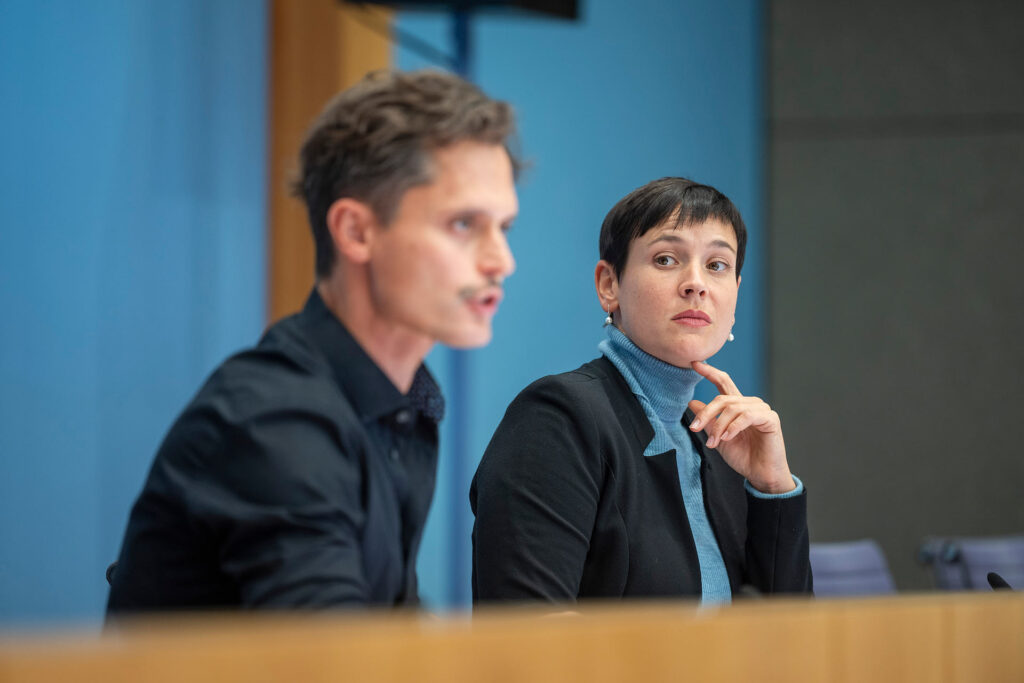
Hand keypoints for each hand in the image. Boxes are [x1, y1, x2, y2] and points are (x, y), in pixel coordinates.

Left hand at [687, 360, 795, 494]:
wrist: (761, 474)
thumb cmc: (743, 456)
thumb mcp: (718, 437)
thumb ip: (708, 421)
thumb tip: (692, 402)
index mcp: (738, 406)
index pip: (723, 382)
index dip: (710, 372)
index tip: (694, 363)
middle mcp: (750, 404)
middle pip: (723, 399)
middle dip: (706, 413)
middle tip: (695, 428)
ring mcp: (761, 410)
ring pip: (732, 408)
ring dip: (719, 426)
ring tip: (714, 443)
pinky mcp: (770, 419)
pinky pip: (746, 416)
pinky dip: (733, 427)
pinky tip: (727, 438)